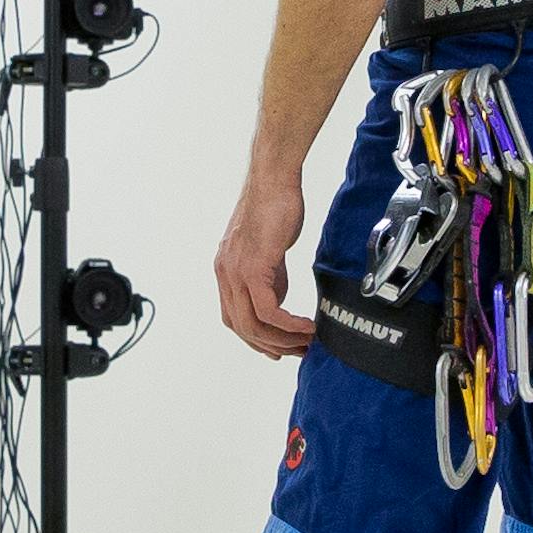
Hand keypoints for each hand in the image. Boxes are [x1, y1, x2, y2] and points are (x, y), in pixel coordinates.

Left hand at [215, 165, 313, 357]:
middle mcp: (225, 274)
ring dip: (282, 339)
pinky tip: (305, 327)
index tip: (279, 349)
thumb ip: (270, 278)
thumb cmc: (275, 208)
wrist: (274, 181)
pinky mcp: (253, 267)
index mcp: (226, 271)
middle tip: (298, 351)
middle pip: (242, 327)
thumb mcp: (269, 251)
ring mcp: (235, 271)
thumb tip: (278, 302)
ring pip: (253, 324)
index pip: (234, 318)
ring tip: (306, 342)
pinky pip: (268, 310)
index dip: (256, 339)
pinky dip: (288, 325)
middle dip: (271, 345)